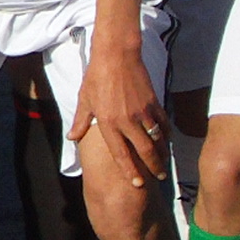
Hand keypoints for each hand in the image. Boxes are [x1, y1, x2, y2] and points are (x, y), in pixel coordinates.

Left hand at [70, 41, 168, 184]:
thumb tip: (72, 138)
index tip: (137, 184)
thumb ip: (80, 122)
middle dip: (154, 167)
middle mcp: (127, 120)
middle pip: (145, 151)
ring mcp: (143, 112)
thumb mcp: (85, 100)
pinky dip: (166, 134)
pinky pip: (163, 123)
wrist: (116, 55)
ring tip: (164, 164)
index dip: (130, 171)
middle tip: (160, 177)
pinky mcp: (153, 103)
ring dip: (162, 154)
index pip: (121, 154)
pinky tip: (167, 141)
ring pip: (157, 139)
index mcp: (108, 123)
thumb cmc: (97, 77)